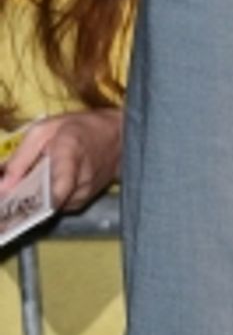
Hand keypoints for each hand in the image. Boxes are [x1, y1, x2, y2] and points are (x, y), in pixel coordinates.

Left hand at [0, 110, 122, 214]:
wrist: (118, 136)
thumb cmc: (80, 128)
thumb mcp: (44, 129)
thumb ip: (21, 157)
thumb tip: (3, 187)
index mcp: (70, 154)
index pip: (59, 187)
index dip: (39, 201)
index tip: (16, 205)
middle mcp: (81, 179)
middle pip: (46, 202)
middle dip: (23, 200)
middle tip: (8, 196)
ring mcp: (85, 194)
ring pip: (50, 207)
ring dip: (35, 200)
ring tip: (26, 185)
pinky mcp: (84, 202)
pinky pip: (58, 206)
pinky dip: (47, 199)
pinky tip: (43, 186)